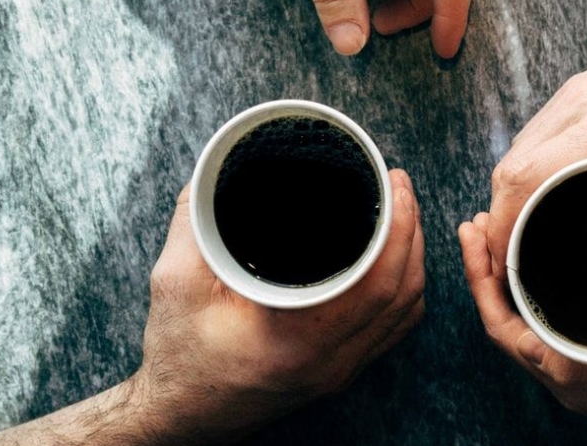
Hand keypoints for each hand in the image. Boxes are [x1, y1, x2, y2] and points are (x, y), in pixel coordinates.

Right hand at [136, 169, 426, 439]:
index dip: (399, 229)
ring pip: (404, 313)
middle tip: (399, 184)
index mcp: (296, 340)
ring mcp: (339, 372)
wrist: (180, 416)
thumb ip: (196, 222)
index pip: (377, 284)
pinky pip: (392, 330)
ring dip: (411, 258)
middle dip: (411, 231)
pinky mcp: (338, 372)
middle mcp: (328, 362)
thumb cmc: (176, 355)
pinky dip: (402, 289)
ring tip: (402, 211)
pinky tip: (394, 259)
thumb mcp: (175, 282)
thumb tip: (215, 171)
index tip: (394, 184)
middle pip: (402, 293)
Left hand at [457, 213, 586, 442]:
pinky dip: (539, 288)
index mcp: (571, 381)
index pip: (501, 327)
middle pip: (506, 321)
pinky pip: (554, 321)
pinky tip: (549, 261)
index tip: (475, 234)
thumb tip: (548, 348)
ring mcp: (586, 370)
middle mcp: (569, 380)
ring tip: (502, 234)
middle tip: (476, 224)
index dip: (481, 280)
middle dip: (486, 272)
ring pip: (527, 321)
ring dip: (509, 279)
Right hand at [483, 23, 586, 277]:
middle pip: (510, 167)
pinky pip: (535, 130)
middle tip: (510, 254)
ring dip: (510, 189)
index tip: (503, 258)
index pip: (525, 179)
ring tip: (518, 226)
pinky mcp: (580, 86)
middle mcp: (582, 108)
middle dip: (500, 215)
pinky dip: (527, 163)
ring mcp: (576, 93)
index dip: (502, 224)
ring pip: (517, 147)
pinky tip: (539, 186)